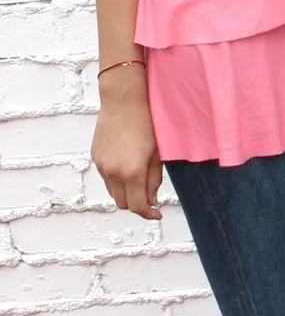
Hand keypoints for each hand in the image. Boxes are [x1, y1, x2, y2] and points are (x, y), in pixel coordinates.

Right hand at [92, 77, 162, 219]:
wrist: (123, 101)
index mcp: (132, 172)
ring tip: (139, 180)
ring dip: (126, 192)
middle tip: (150, 198)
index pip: (137, 206)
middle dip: (137, 204)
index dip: (148, 214)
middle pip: (123, 203)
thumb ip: (154, 180)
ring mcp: (101, 165)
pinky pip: (106, 178)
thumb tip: (152, 199)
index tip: (157, 214)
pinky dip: (117, 180)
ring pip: (113, 192)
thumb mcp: (157, 154)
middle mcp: (113, 172)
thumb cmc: (147, 123)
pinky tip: (127, 166)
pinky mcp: (95, 157)